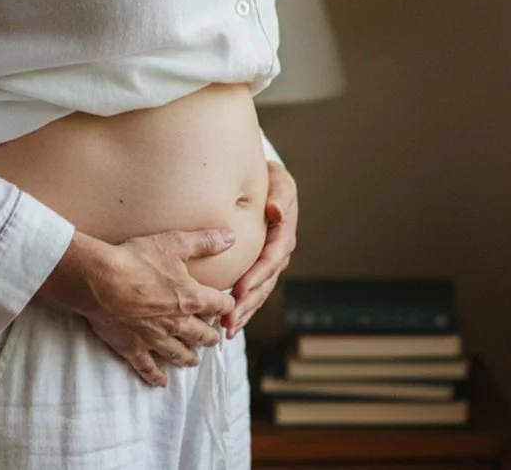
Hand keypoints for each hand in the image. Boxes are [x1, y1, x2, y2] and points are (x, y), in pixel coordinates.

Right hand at [37, 228, 237, 386]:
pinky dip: (156, 376)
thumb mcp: (174, 243)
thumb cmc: (136, 259)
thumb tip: (231, 237)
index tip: (228, 306)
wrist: (99, 280)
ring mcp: (155, 339)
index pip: (221, 306)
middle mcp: (178, 323)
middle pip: (203, 335)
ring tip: (194, 360)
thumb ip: (205, 241)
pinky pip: (148, 368)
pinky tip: (161, 382)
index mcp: (192, 299)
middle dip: (210, 336)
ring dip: (189, 357)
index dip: (227, 306)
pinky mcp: (133, 348)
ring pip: (180, 354)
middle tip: (213, 338)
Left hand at [222, 160, 297, 338]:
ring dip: (244, 312)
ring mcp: (269, 265)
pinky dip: (241, 307)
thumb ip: (280, 195)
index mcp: (283, 236)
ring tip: (227, 329)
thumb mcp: (280, 181)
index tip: (240, 290)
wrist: (268, 184)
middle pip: (264, 284)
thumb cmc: (272, 180)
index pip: (270, 260)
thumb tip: (276, 211)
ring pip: (258, 294)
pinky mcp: (258, 269)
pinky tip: (227, 323)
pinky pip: (251, 291)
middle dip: (247, 304)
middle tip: (229, 321)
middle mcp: (278, 255)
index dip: (256, 277)